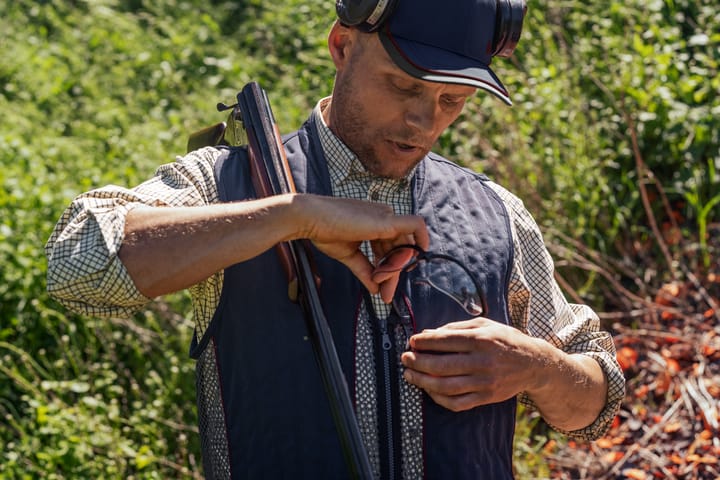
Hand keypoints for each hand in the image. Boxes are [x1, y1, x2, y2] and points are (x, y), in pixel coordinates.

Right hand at [295, 194, 428, 300]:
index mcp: (375, 223)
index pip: (390, 248)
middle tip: (386, 294)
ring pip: (404, 245)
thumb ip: (365, 270)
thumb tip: (376, 289)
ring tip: (380, 282)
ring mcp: (386, 216)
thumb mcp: (349, 255)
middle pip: (399, 249)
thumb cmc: (325, 232)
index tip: (381, 288)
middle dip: (394, 273)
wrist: (310, 219)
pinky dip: (421, 238)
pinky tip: (420, 254)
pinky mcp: (386, 220)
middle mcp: (383, 216)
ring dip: (395, 268)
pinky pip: (415, 226)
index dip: (389, 269)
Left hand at [400, 318, 540, 411]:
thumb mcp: (484, 325)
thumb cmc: (504, 339)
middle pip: (441, 365)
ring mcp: (484, 382)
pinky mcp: (486, 397)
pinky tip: (429, 390)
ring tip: (410, 375)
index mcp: (481, 339)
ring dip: (422, 381)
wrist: (534, 364)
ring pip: (446, 386)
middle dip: (417, 361)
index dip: (424, 342)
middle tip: (405, 358)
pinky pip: (457, 403)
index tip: (411, 341)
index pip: (445, 341)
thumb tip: (426, 334)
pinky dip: (439, 398)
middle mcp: (482, 361)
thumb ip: (455, 327)